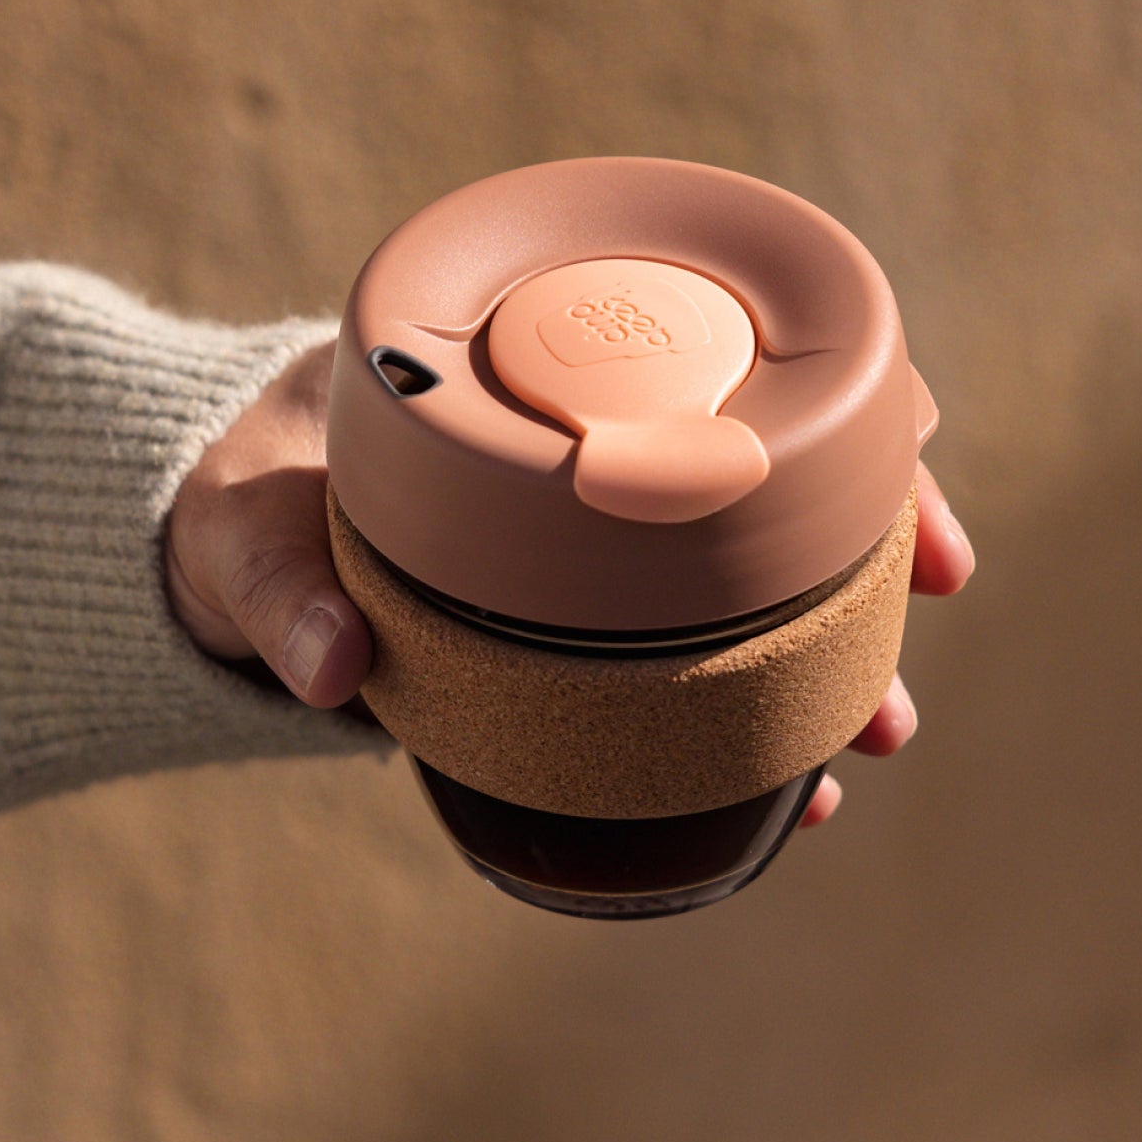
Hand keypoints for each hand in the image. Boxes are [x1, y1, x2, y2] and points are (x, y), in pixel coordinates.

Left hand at [164, 341, 977, 827]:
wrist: (201, 551)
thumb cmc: (232, 499)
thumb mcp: (236, 531)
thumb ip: (274, 590)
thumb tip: (333, 674)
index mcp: (531, 372)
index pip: (715, 350)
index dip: (832, 383)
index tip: (916, 422)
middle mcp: (591, 458)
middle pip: (772, 471)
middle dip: (869, 529)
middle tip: (940, 585)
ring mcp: (595, 557)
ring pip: (751, 583)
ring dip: (829, 648)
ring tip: (877, 733)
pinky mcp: (583, 645)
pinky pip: (692, 669)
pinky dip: (753, 721)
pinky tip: (803, 792)